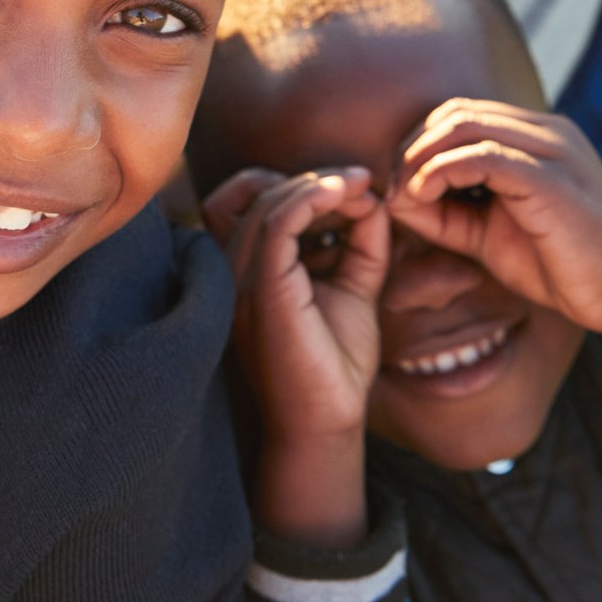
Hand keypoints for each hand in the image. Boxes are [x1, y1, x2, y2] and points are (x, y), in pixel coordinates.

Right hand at [205, 167, 390, 442]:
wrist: (327, 422)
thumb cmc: (335, 361)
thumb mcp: (353, 285)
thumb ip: (360, 240)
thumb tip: (369, 196)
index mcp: (245, 267)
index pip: (245, 198)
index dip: (293, 181)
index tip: (349, 187)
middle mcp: (232, 269)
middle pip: (260, 193)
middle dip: (316, 179)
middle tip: (364, 182)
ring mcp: (242, 280)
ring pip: (269, 202)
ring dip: (320, 184)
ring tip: (361, 187)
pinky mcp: (264, 291)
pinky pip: (278, 224)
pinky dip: (312, 197)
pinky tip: (345, 194)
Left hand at [385, 100, 601, 339]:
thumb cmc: (561, 265)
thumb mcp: (489, 232)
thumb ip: (445, 211)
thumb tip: (395, 197)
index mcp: (537, 137)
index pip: (460, 114)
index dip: (418, 145)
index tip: (397, 187)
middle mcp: (547, 132)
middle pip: (455, 113)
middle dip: (411, 149)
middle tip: (394, 191)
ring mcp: (554, 151)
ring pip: (464, 125)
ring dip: (419, 158)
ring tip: (406, 196)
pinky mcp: (554, 179)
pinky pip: (482, 155)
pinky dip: (440, 171)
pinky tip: (424, 198)